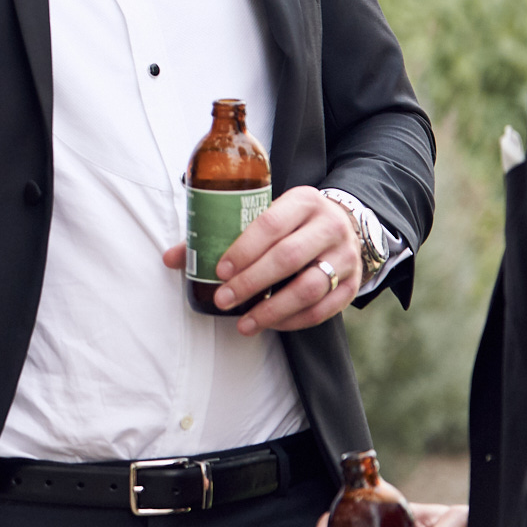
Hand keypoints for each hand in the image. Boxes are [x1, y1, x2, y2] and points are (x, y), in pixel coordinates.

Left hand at [158, 186, 359, 333]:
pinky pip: (324, 309)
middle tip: (223, 299)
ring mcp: (345, 256)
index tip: (220, 271)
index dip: (243, 250)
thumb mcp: (266, 212)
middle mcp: (329, 225)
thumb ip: (221, 232)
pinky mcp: (354, 284)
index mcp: (303, 201)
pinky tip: (271, 325)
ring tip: (244, 323)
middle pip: (287, 258)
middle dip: (251, 283)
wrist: (347, 224)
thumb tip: (172, 259)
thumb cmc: (291, 222)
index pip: (270, 224)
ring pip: (309, 288)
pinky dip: (294, 321)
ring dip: (273, 310)